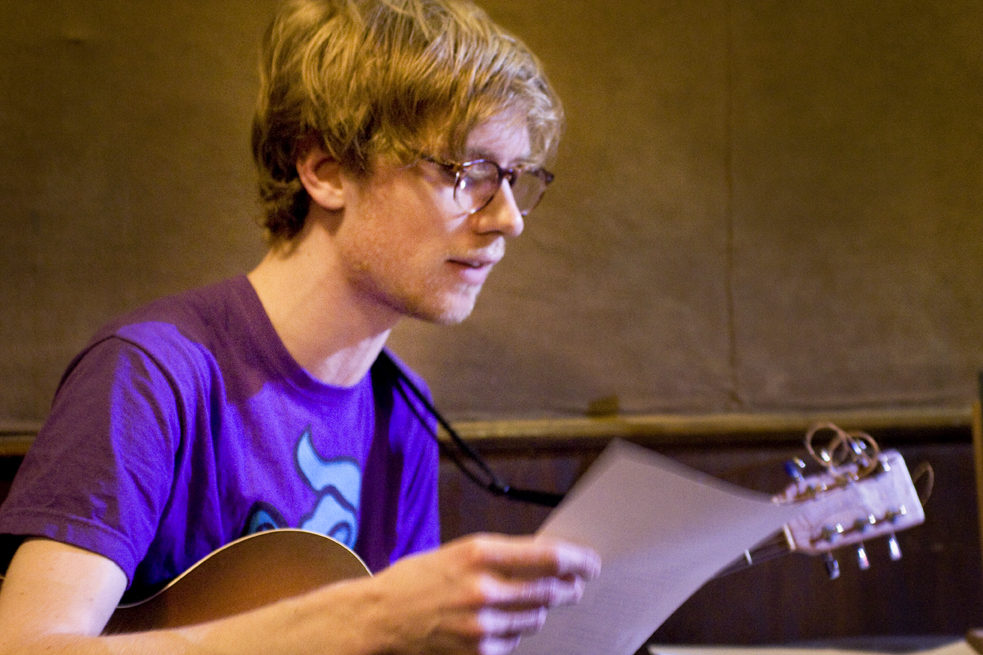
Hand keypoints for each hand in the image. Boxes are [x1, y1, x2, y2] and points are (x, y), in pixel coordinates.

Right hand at [368, 533, 600, 654]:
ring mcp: (482, 624)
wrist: (380, 617)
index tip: (590, 563)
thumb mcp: (458, 552)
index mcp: (479, 553)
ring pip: (535, 618)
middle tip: (573, 586)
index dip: (577, 560)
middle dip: (567, 588)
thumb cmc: (417, 580)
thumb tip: (546, 558)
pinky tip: (496, 622)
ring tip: (521, 602)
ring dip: (537, 610)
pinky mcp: (478, 651)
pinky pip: (514, 641)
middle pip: (549, 590)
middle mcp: (483, 588)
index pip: (547, 556)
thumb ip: (501, 556)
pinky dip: (513, 631)